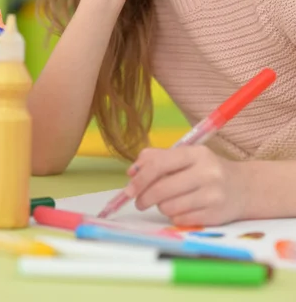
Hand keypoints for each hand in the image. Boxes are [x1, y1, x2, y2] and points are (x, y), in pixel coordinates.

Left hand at [124, 146, 247, 225]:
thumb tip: (132, 171)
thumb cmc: (207, 170)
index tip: (128, 189)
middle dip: (144, 197)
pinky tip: (183, 209)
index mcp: (196, 154)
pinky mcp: (215, 216)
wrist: (245, 188)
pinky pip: (180, 220)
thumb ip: (158, 158)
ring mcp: (212, 195)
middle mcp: (206, 173)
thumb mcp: (187, 157)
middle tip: (140, 201)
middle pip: (161, 189)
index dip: (140, 178)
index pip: (159, 164)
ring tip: (169, 201)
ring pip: (168, 207)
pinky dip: (175, 217)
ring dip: (161, 206)